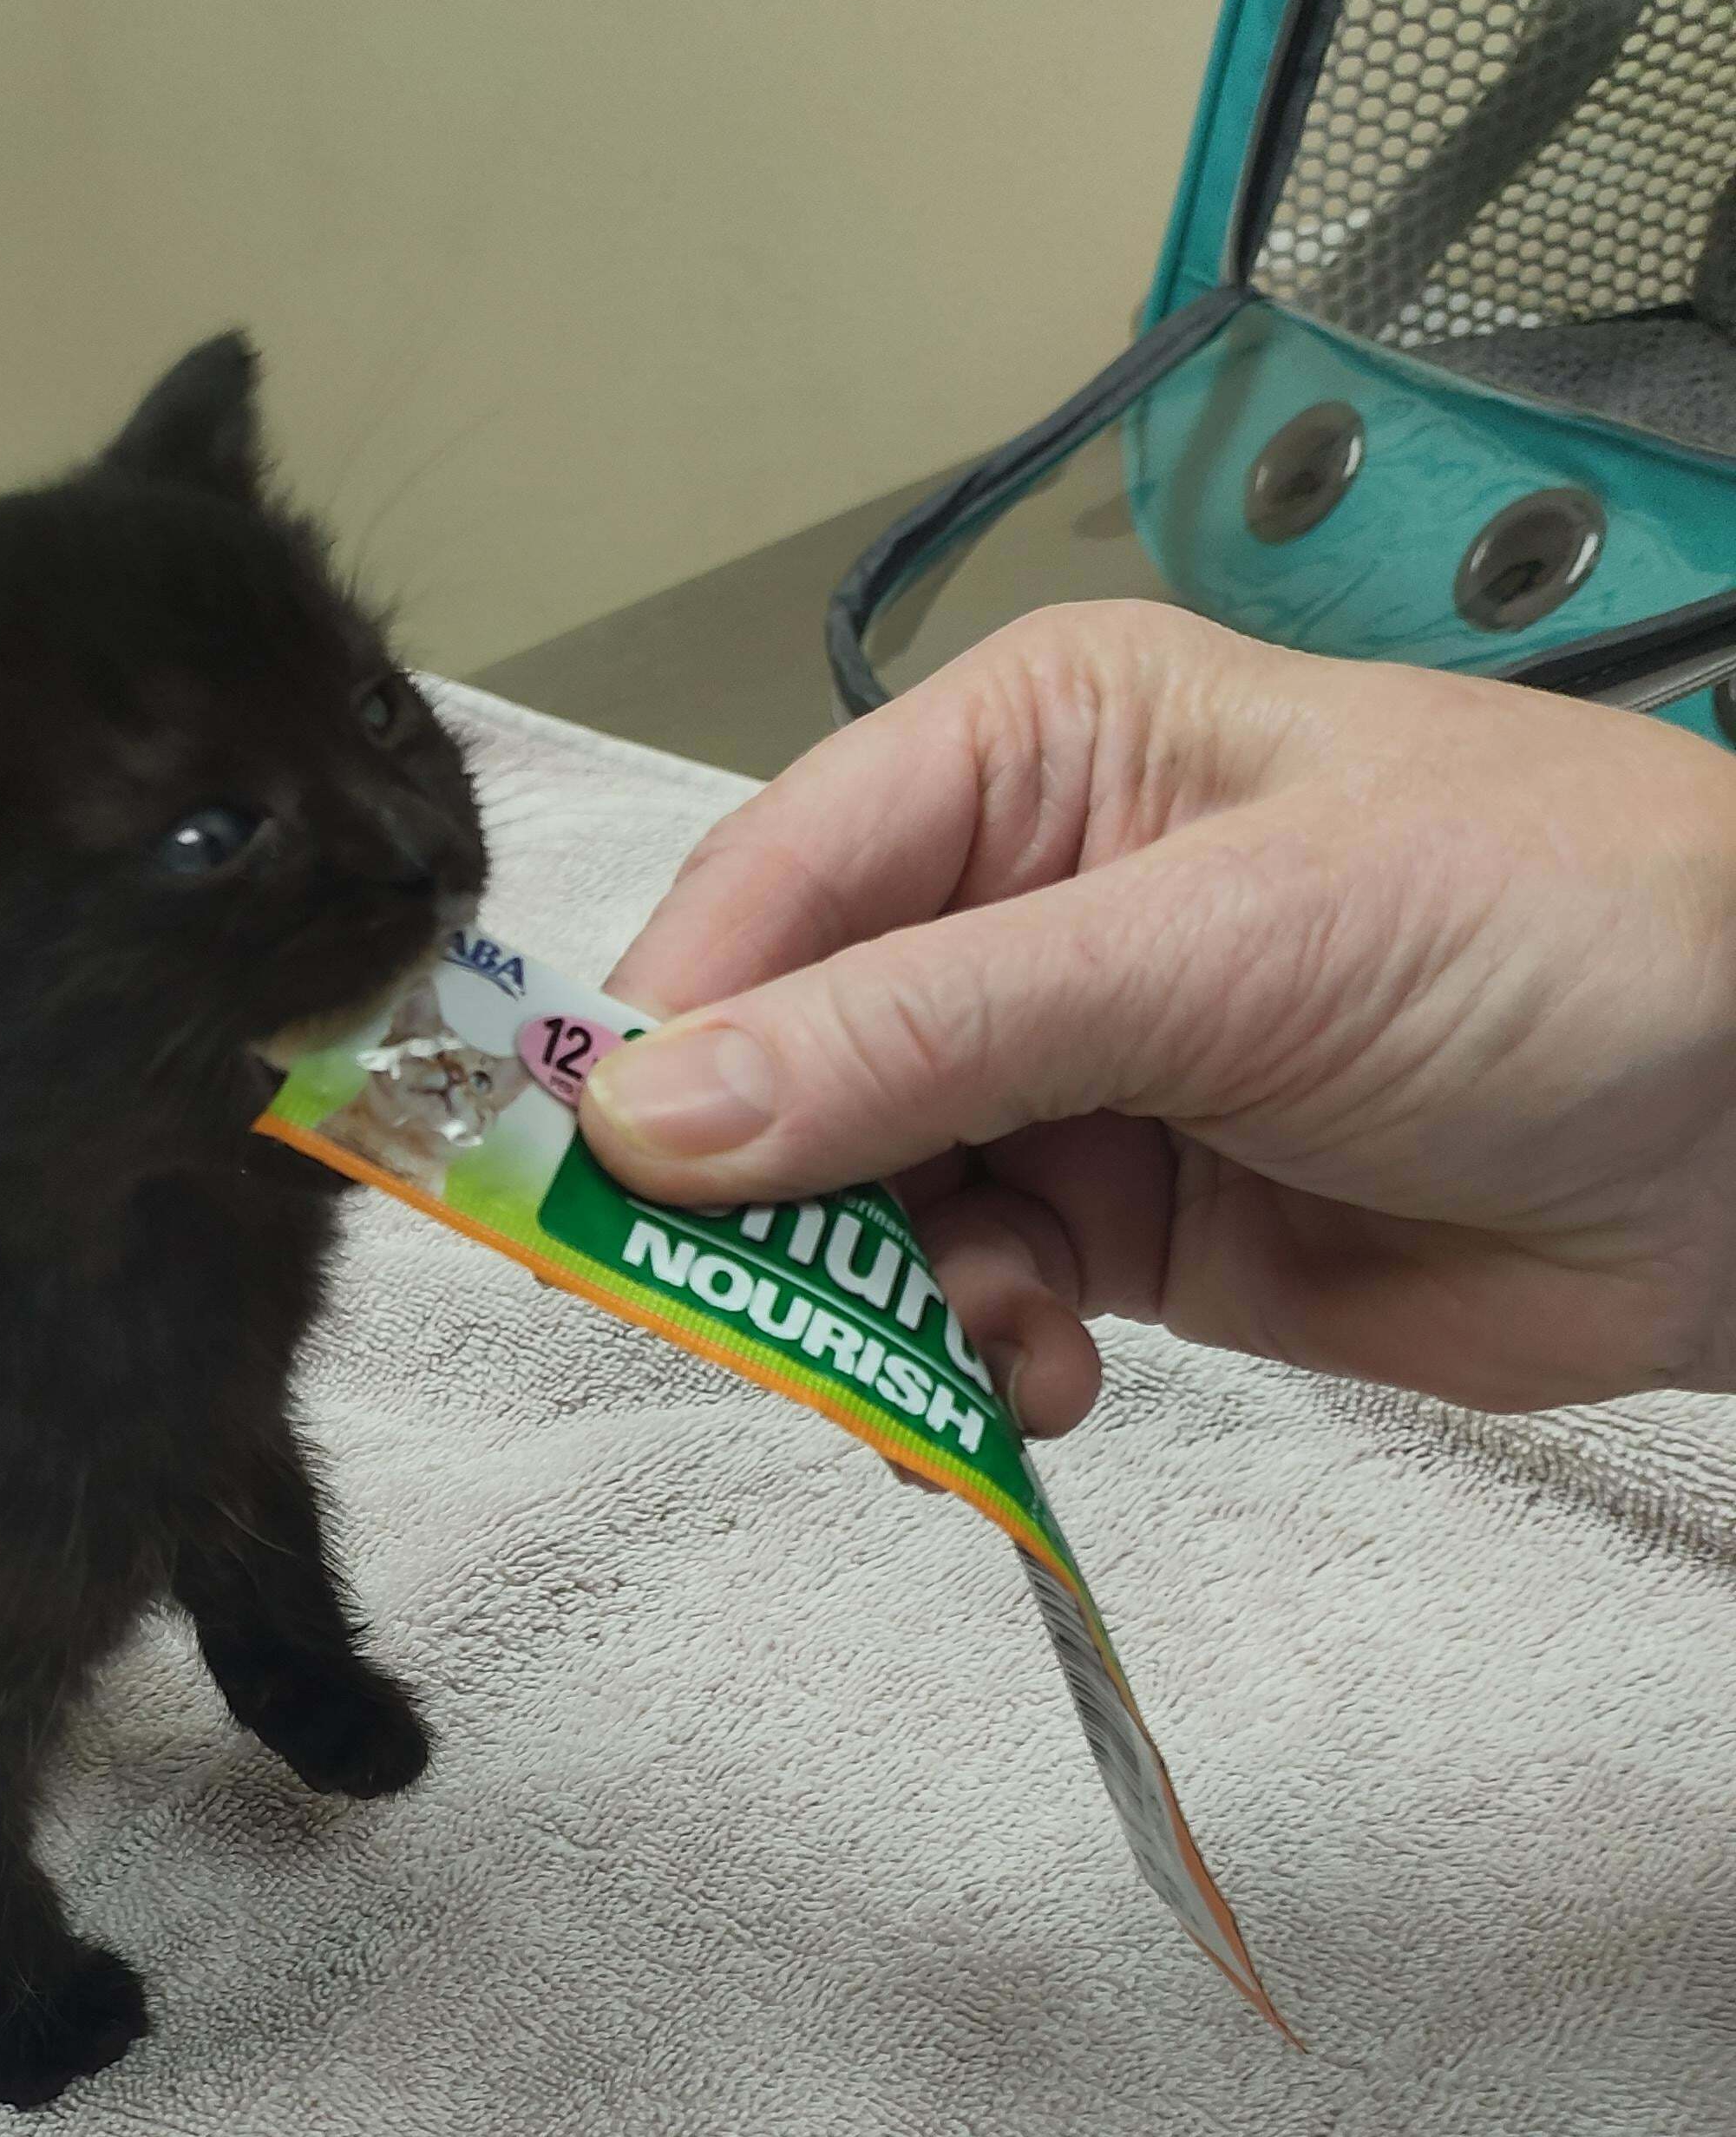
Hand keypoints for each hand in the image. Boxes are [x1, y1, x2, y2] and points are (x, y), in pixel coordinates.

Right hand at [581, 608, 1735, 1434]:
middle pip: (776, 1061)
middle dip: (761, 1197)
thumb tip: (648, 1114)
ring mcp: (1061, 1073)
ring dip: (876, 1299)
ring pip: (851, 1203)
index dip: (664, 1036)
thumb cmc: (1548, 937)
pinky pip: (956, 1298)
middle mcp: (1016, 903)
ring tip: (978, 1351)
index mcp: (1031, 751)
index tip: (588, 1184)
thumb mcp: (1215, 951)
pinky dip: (964, 1360)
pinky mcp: (1114, 1220)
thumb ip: (925, 1036)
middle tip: (767, 1310)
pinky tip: (1040, 1385)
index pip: (767, 890)